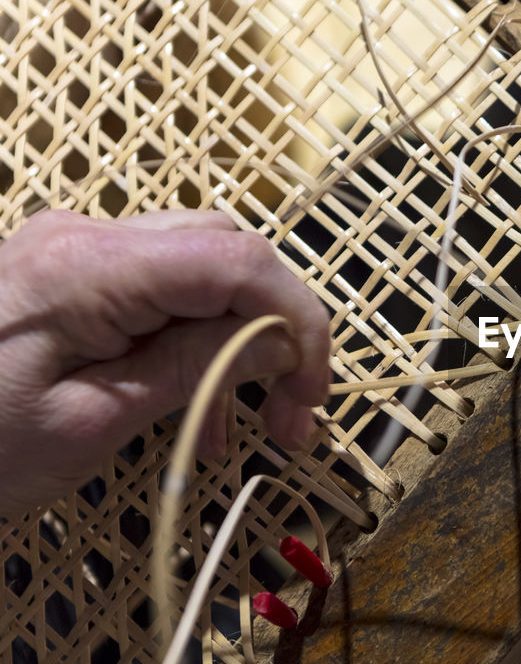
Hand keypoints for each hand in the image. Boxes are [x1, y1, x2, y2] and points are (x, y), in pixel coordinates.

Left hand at [0, 209, 330, 518]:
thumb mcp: (90, 422)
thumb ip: (190, 370)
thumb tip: (278, 343)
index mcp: (91, 267)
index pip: (239, 259)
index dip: (298, 319)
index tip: (310, 393)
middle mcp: (87, 236)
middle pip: (229, 251)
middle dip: (276, 328)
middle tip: (288, 414)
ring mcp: (75, 249)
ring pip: (202, 267)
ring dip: (239, 339)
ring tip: (243, 428)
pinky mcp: (66, 273)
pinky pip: (160, 288)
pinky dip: (196, 338)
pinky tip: (194, 405)